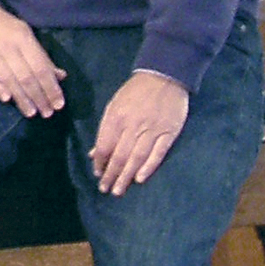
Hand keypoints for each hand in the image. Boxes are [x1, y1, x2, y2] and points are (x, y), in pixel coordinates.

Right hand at [0, 3, 65, 117]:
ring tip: (31, 113)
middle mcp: (6, 44)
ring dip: (21, 98)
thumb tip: (60, 76)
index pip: (40, 67)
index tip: (58, 104)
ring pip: (7, 79)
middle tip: (47, 113)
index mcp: (23, 37)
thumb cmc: (5, 28)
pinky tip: (6, 99)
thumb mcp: (26, 35)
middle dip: (38, 96)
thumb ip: (42, 57)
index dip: (50, 87)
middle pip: (25, 76)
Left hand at [90, 70, 188, 193]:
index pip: (105, 146)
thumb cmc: (135, 92)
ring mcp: (152, 129)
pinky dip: (149, 167)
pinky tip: (140, 179)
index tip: (98, 174)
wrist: (164, 75)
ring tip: (118, 190)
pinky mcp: (169, 132)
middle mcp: (133, 125)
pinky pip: (158, 153)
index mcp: (116, 117)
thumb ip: (105, 130)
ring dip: (126, 176)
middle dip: (111, 175)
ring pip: (137, 157)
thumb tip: (95, 154)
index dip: (100, 163)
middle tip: (106, 190)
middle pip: (119, 155)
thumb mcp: (114, 106)